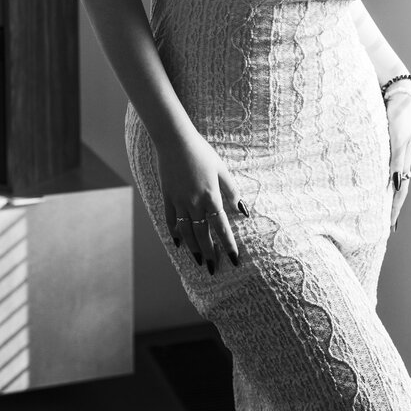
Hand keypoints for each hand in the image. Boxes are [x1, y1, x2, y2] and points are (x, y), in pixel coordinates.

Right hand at [156, 130, 248, 273]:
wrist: (175, 141)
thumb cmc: (202, 152)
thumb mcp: (221, 169)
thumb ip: (232, 190)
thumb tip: (242, 210)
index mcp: (211, 196)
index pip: (221, 227)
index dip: (228, 245)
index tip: (234, 260)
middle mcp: (194, 203)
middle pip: (202, 234)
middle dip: (209, 253)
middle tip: (213, 269)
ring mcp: (178, 201)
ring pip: (186, 231)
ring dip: (193, 248)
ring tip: (198, 261)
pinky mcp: (167, 197)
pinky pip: (170, 220)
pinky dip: (174, 233)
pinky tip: (178, 243)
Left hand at [386, 90, 410, 231]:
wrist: (397, 91)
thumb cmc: (398, 114)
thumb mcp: (397, 138)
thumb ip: (395, 161)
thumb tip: (394, 185)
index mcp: (403, 160)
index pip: (399, 191)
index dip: (394, 209)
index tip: (389, 228)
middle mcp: (398, 158)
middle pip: (394, 188)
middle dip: (389, 206)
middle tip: (382, 225)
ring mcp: (391, 151)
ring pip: (386, 177)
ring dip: (382, 193)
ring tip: (374, 208)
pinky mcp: (383, 142)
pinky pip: (379, 165)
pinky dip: (376, 177)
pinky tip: (369, 181)